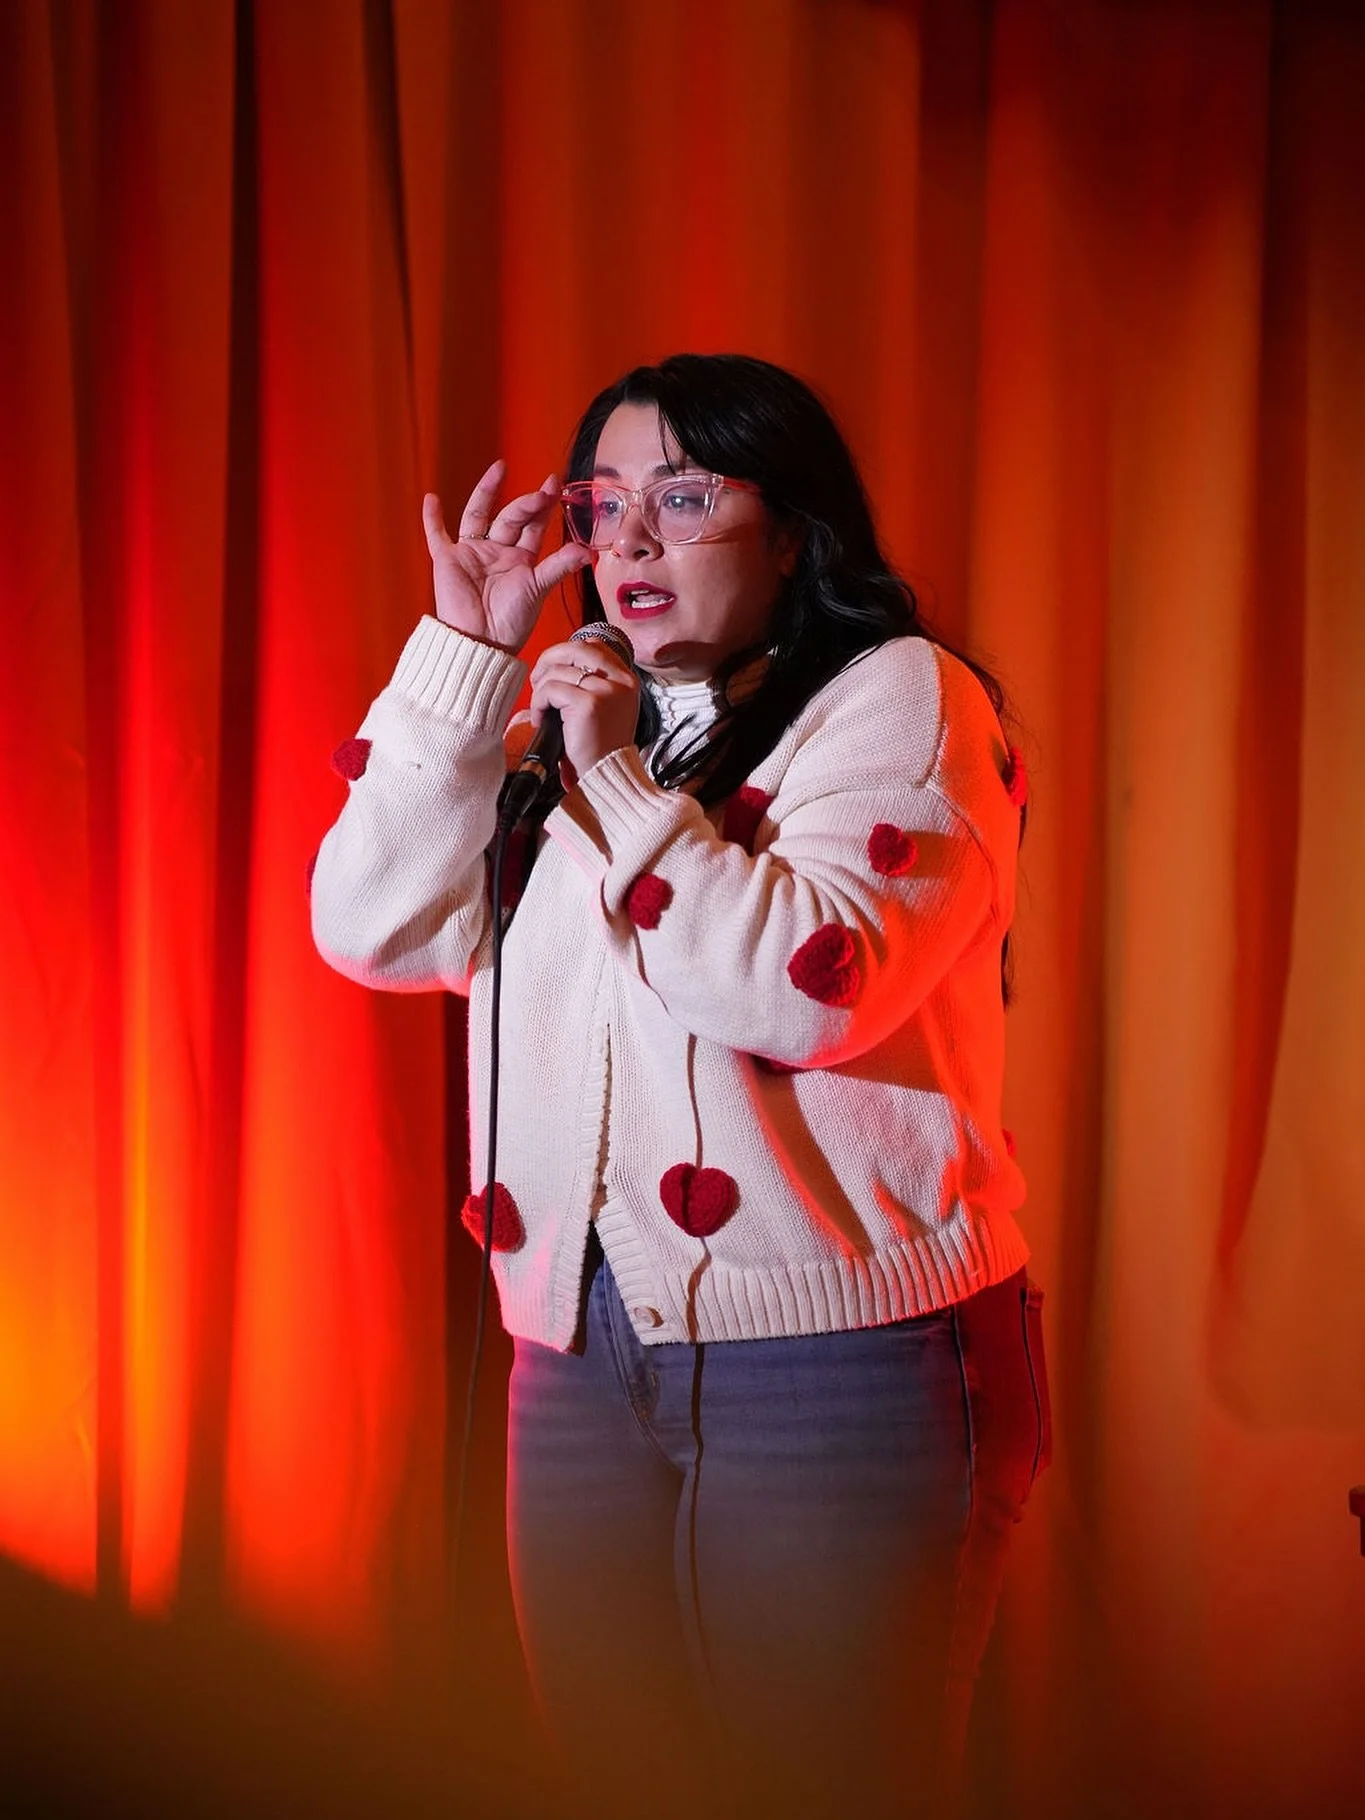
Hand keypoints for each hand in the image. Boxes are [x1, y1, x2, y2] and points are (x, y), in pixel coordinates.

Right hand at [423, 462, 591, 653]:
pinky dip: (431, 519)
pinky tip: (430, 499)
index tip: (554, 485)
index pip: (533, 525)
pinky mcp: (448, 560)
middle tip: (542, 490)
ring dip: (486, 492)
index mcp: (520, 558)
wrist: (482, 641)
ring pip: (478, 515)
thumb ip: (558, 567)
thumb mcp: (538, 589)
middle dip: (526, 503)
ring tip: (499, 469)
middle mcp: (497, 551)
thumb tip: (587, 552)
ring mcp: (472, 553)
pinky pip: (437, 536)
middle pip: (510, 517)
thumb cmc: (511, 622)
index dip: (543, 506)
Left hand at [528, 635, 640, 784]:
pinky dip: (538, 704)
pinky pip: (550, 690)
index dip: (566, 652)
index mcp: (627, 679)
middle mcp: (621, 681)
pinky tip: (542, 720)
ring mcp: (606, 691)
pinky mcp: (588, 704)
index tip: (553, 669)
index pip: (594, 646)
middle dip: (548, 660)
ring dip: (541, 690)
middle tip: (537, 682)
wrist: (606, 775)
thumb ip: (593, 682)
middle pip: (575, 649)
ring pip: (558, 671)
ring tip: (542, 711)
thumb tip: (558, 662)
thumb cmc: (600, 746)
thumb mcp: (606, 707)